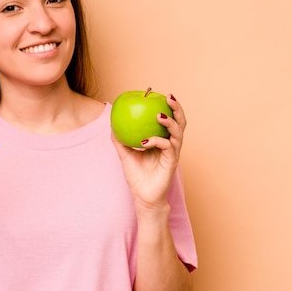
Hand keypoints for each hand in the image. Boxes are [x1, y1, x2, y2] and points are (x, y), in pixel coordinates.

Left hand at [111, 94, 185, 209]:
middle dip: (177, 108)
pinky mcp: (171, 163)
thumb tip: (111, 124)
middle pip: (180, 122)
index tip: (160, 93)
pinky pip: (167, 147)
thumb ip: (120, 140)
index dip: (169, 106)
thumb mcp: (125, 154)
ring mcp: (173, 154)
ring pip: (178, 133)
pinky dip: (157, 141)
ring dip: (170, 122)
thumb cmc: (137, 176)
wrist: (143, 197)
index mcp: (163, 140)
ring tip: (160, 114)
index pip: (170, 119)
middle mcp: (171, 145)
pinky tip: (145, 141)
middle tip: (169, 97)